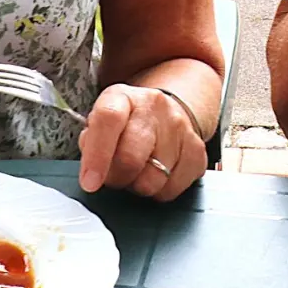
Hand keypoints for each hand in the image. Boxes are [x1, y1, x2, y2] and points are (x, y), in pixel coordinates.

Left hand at [78, 84, 206, 200]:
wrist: (166, 113)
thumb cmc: (126, 124)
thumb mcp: (100, 122)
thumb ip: (91, 143)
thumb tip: (92, 172)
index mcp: (123, 96)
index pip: (109, 119)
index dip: (97, 155)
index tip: (90, 182)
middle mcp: (155, 107)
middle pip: (130, 159)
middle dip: (116, 179)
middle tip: (113, 176)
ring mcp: (180, 128)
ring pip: (152, 181)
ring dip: (138, 186)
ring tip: (137, 172)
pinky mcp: (198, 151)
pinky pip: (172, 190)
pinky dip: (159, 191)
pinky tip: (157, 175)